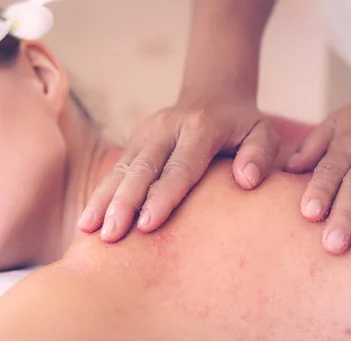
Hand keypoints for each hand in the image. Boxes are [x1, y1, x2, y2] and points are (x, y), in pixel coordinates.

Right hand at [79, 94, 280, 241]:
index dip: (163, 196)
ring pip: (121, 168)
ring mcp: (146, 133)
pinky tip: (87, 221)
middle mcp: (168, 127)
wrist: (213, 95)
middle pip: (142, 168)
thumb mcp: (264, 133)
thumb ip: (260, 154)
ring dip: (103, 200)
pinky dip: (101, 195)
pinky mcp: (135, 141)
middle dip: (124, 202)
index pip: (180, 167)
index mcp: (200, 127)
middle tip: (110, 235)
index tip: (147, 224)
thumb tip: (245, 181)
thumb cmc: (242, 126)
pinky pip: (115, 170)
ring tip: (87, 229)